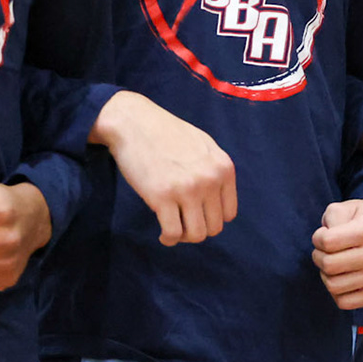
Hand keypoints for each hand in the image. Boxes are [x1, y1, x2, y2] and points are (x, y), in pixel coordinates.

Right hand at [92, 91, 236, 245]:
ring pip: (196, 235)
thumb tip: (217, 202)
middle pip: (214, 227)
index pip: (229, 213)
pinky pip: (173, 233)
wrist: (133, 122)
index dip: (211, 218)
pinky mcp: (162, 196)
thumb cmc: (165, 133)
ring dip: (184, 236)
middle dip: (197, 228)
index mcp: (223, 167)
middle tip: (182, 222)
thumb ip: (214, 171)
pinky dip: (168, 238)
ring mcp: (187, 188)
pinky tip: (163, 234)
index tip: (197, 215)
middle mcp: (210, 179)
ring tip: (173, 229)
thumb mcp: (203, 145)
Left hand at [311, 199, 362, 309]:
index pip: (328, 241)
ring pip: (334, 285)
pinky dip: (336, 292)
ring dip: (325, 275)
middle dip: (318, 256)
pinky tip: (342, 277)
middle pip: (329, 265)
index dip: (318, 238)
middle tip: (323, 252)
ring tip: (332, 263)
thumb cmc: (358, 220)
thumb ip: (331, 218)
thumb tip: (326, 241)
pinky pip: (344, 302)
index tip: (322, 236)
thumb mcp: (344, 208)